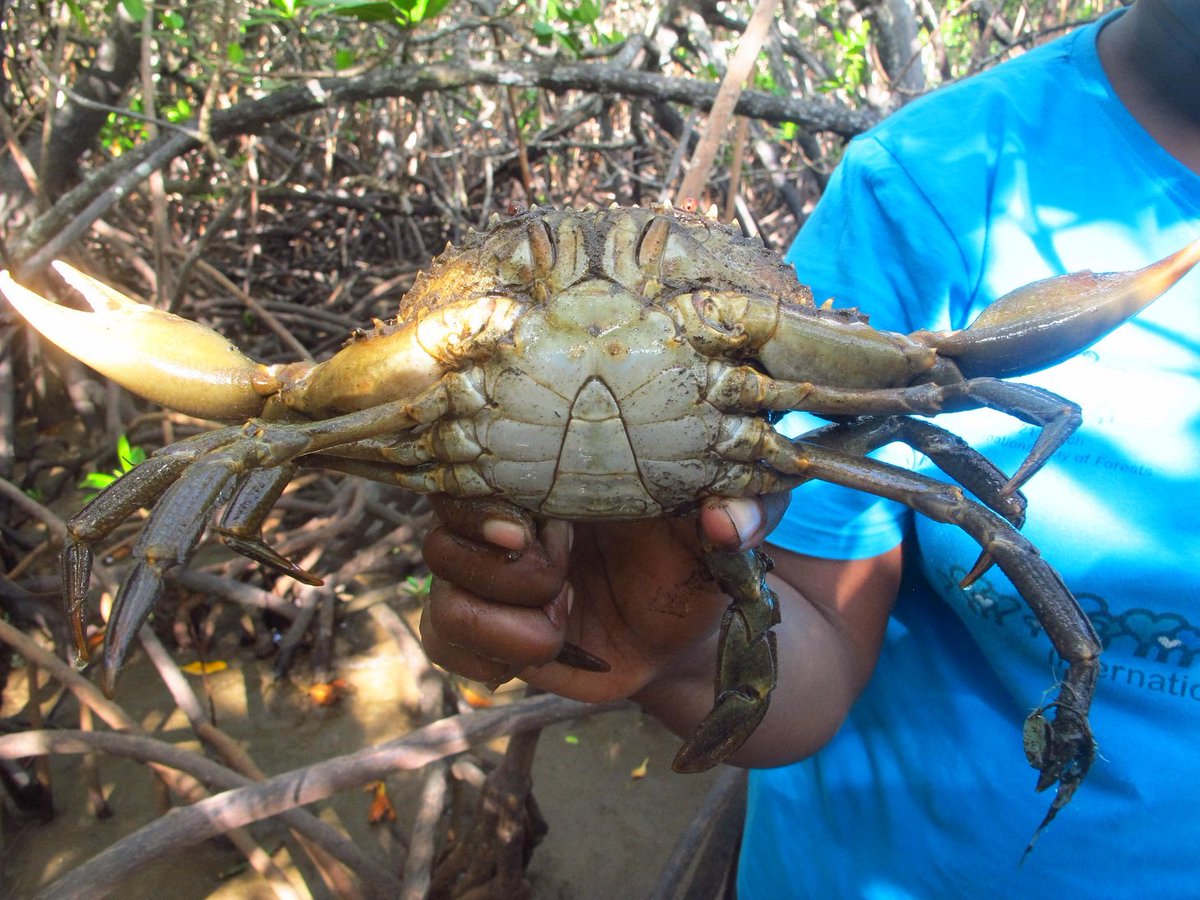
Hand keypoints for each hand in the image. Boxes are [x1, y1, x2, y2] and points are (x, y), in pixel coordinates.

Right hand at [419, 495, 786, 704]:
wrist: (685, 632)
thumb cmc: (696, 559)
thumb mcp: (723, 528)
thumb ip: (742, 509)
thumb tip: (725, 521)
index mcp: (548, 475)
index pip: (474, 469)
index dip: (484, 505)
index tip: (529, 532)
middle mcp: (506, 521)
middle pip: (442, 534)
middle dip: (501, 569)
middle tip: (559, 577)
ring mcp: (490, 580)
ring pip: (442, 593)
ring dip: (507, 621)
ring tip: (565, 619)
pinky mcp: (488, 631)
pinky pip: (442, 640)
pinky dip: (485, 655)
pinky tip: (542, 650)